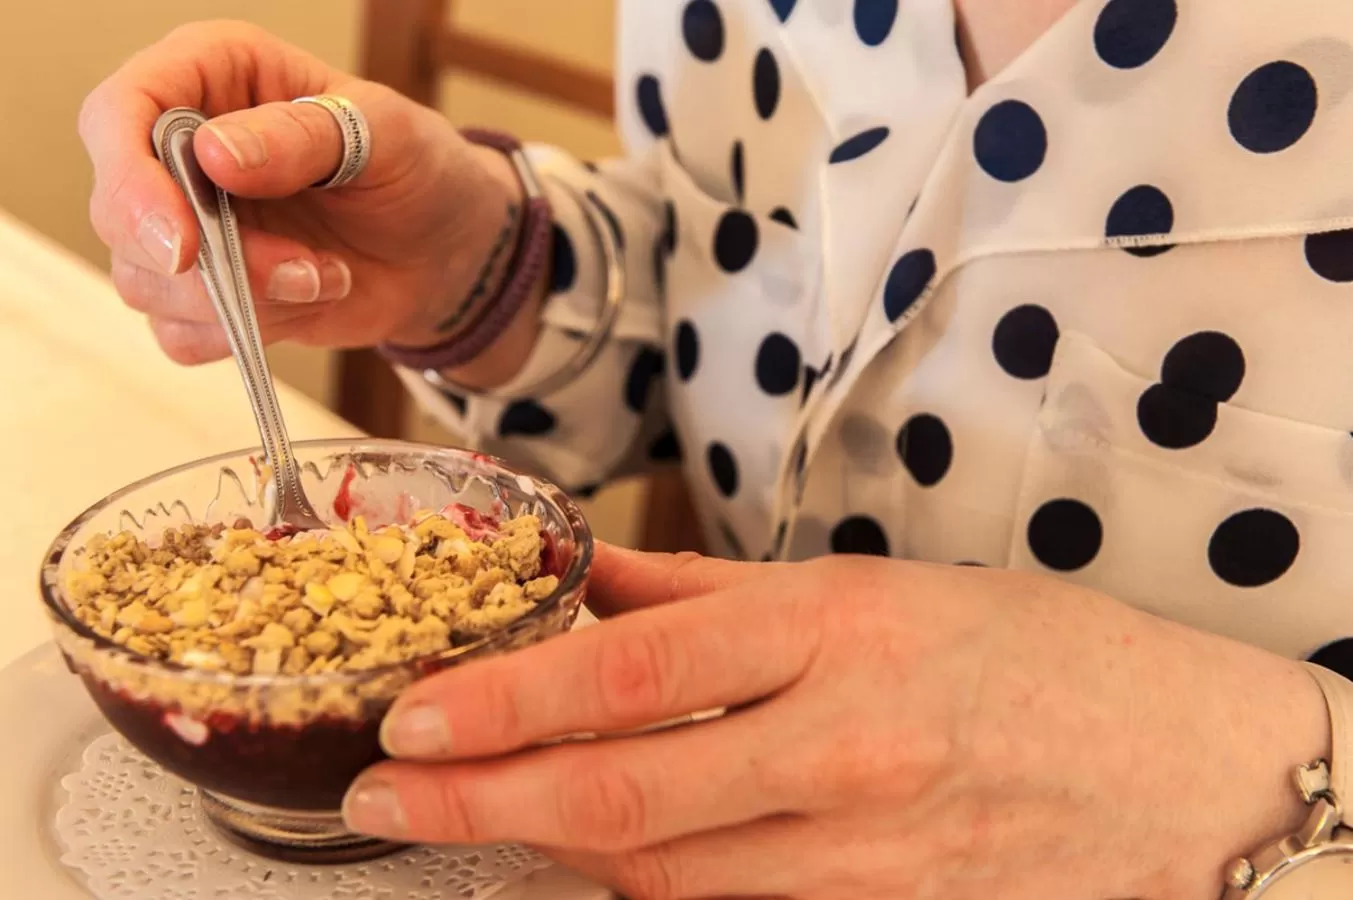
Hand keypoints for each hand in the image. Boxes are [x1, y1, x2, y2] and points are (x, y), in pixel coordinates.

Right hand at [80, 21, 531, 370]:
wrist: (445, 247)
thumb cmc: (415, 167)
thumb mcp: (385, 132)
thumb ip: (302, 136)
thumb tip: (215, 155)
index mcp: (212, 77)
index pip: (119, 113)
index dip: (129, 179)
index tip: (179, 239)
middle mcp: (181, 150)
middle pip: (119, 213)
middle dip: (201, 260)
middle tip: (293, 269)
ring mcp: (189, 227)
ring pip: (148, 285)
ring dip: (243, 298)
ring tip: (325, 273)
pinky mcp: (208, 293)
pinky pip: (184, 334)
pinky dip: (250, 331)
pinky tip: (313, 295)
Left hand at [345, 546, 1329, 899]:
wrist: (1183, 767)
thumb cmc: (1030, 652)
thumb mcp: (876, 586)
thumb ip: (718, 590)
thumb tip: (595, 581)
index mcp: (835, 633)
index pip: (631, 673)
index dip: (503, 701)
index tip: (415, 718)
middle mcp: (842, 750)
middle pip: (621, 799)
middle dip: (480, 803)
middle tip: (385, 800)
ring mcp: (866, 857)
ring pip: (661, 874)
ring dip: (550, 848)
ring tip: (469, 818)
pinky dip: (649, 885)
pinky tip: (599, 857)